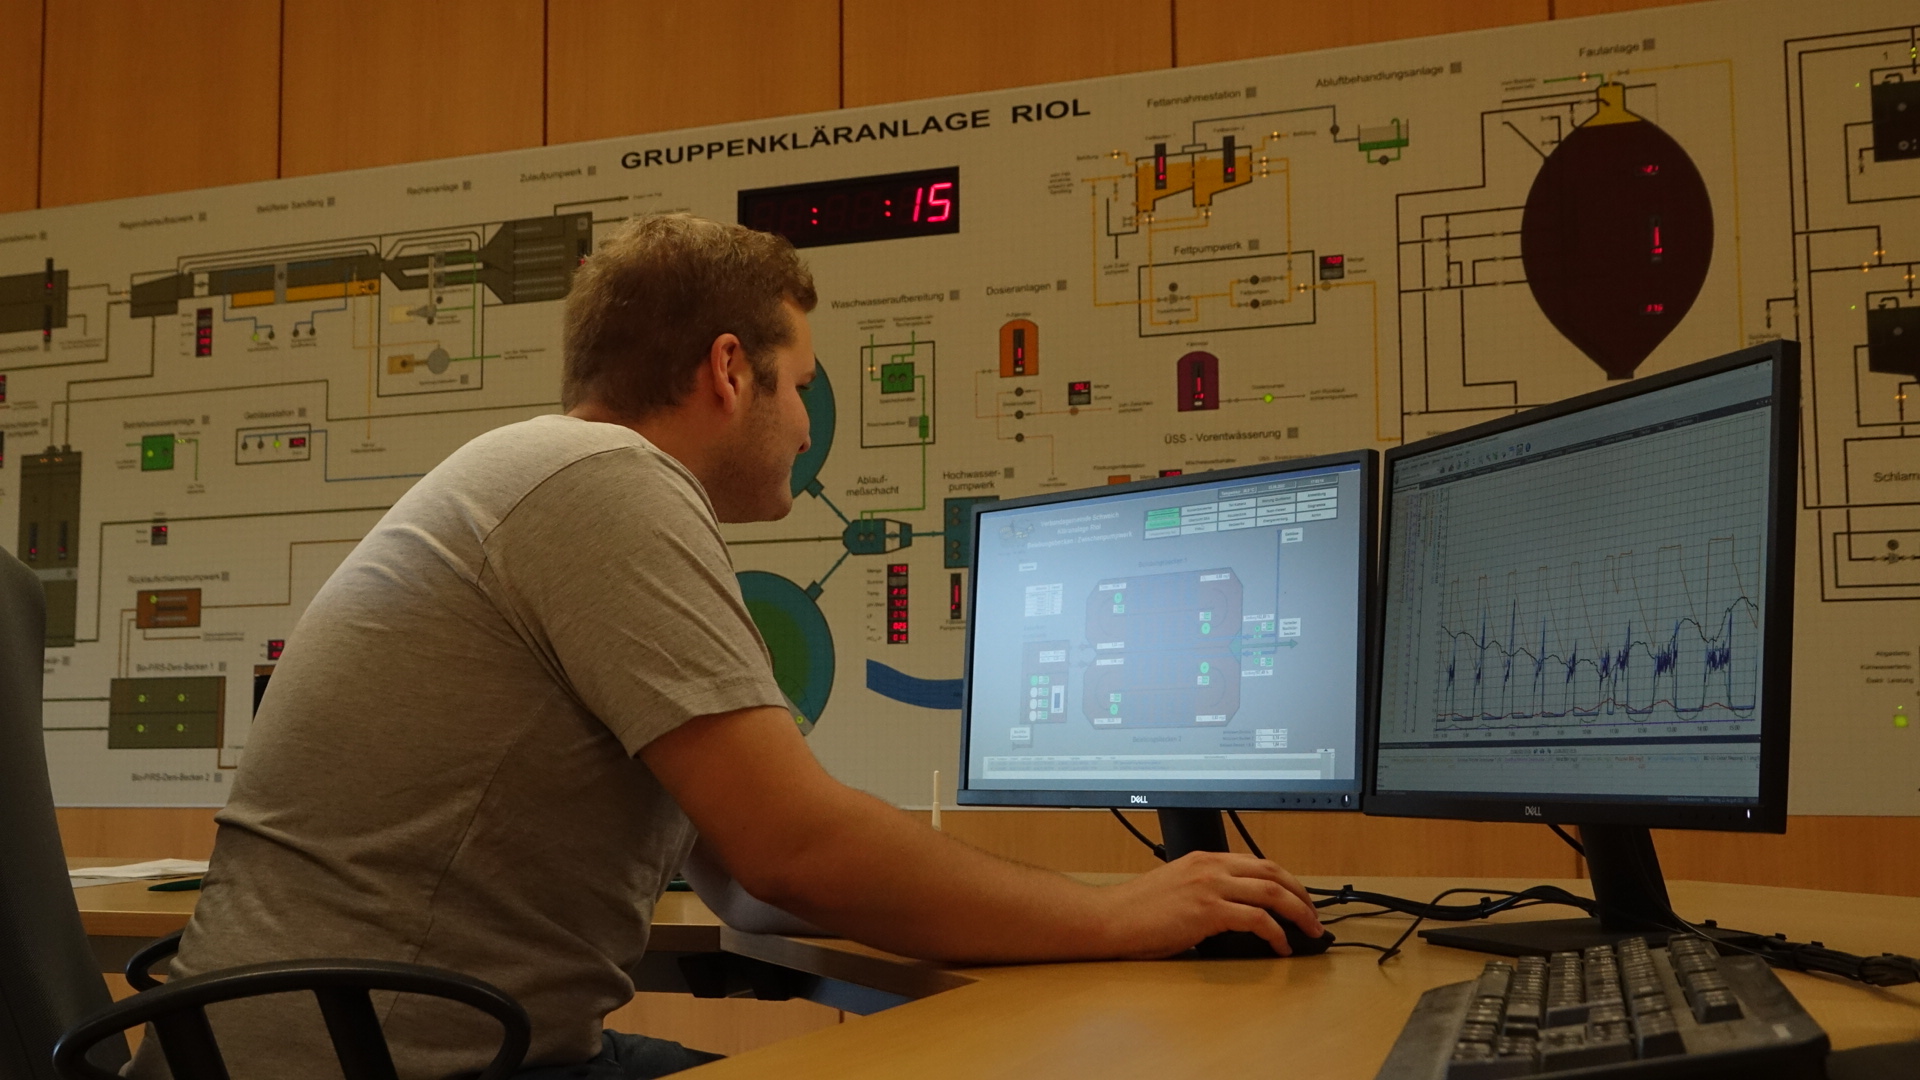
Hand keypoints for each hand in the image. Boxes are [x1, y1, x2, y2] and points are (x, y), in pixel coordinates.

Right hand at [1096, 851, 1322, 958]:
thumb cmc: (1137, 910)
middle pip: (1273, 874)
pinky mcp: (1208, 911)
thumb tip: (1236, 912)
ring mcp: (1210, 887)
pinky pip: (1257, 919)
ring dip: (1298, 913)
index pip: (1258, 863)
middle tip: (1314, 916)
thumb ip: (1206, 890)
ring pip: (1272, 893)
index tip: (1298, 898)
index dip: (1286, 881)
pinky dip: (1276, 933)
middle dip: (1301, 895)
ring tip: (1309, 931)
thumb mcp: (1177, 887)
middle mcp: (1211, 867)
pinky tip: (1280, 946)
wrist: (1111, 918)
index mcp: (1205, 859)